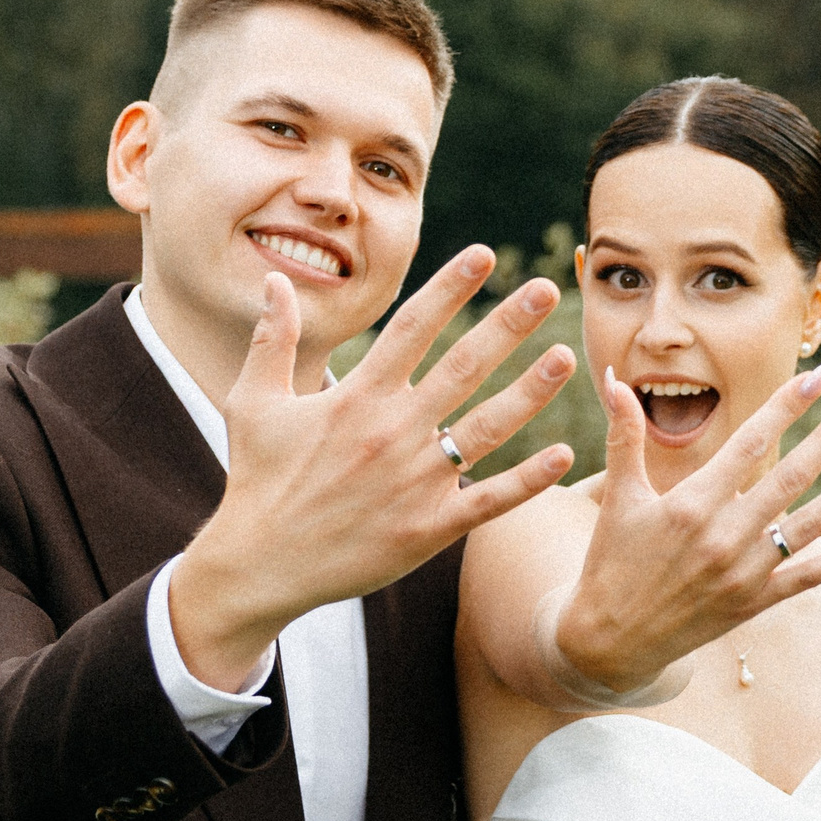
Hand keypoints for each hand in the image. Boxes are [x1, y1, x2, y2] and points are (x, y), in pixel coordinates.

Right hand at [172, 249, 577, 686]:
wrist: (260, 565)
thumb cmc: (259, 480)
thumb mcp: (253, 402)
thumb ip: (272, 338)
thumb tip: (276, 280)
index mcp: (356, 397)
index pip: (413, 328)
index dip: (450, 288)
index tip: (485, 255)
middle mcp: (393, 431)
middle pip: (463, 366)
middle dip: (508, 324)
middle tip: (547, 289)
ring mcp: (414, 481)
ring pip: (487, 427)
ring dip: (531, 391)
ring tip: (567, 357)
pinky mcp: (428, 529)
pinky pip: (489, 500)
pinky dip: (528, 480)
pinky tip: (565, 454)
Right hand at [556, 364, 820, 692]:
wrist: (608, 641)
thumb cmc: (611, 563)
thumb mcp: (618, 497)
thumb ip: (624, 436)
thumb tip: (614, 379)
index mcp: (692, 503)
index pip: (751, 442)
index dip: (788, 405)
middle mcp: (724, 535)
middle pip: (791, 477)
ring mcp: (743, 572)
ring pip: (810, 524)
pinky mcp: (754, 602)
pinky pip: (808, 577)